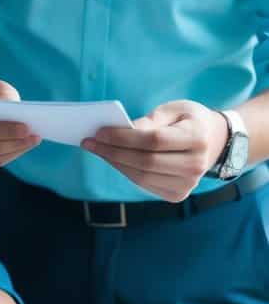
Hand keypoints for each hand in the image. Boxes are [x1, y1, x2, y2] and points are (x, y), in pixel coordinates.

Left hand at [81, 100, 228, 200]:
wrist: (214, 142)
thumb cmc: (188, 120)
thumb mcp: (173, 109)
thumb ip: (150, 120)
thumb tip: (125, 130)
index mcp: (197, 138)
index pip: (153, 141)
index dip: (123, 137)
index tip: (99, 131)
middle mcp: (196, 165)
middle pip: (145, 161)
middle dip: (112, 151)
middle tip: (89, 142)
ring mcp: (189, 184)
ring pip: (142, 177)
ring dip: (114, 163)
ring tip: (96, 149)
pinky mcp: (178, 194)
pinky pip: (145, 185)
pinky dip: (125, 171)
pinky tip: (112, 159)